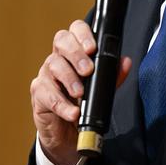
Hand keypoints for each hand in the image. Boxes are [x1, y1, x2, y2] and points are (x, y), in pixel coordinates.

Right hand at [30, 19, 132, 164]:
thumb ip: (112, 75)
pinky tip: (73, 112)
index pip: (75, 30)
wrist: (67, 134)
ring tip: (80, 93)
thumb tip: (126, 62)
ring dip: (69, 78)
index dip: (83, 34)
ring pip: (53, 65)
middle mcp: (58, 58)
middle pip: (61, 41)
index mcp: (73, 52)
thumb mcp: (100, 89)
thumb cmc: (82, 104)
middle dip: (76, 53)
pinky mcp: (39, 94)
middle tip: (88, 70)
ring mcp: (46, 74)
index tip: (92, 48)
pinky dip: (62, 105)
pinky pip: (47, 94)